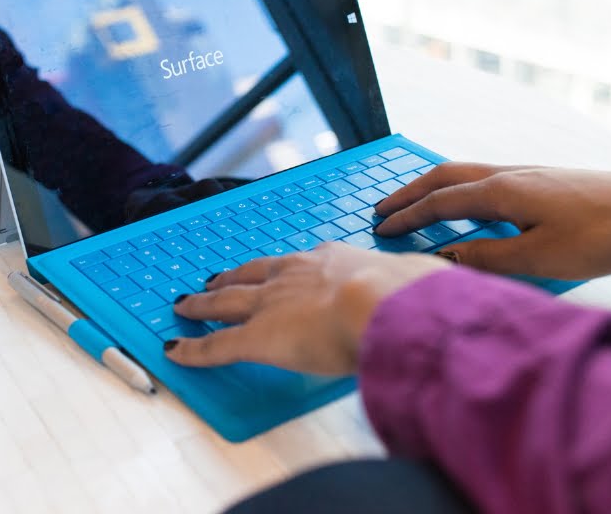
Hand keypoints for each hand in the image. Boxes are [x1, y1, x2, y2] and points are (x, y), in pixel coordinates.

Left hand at [163, 245, 448, 375]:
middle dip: (229, 278)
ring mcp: (269, 304)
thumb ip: (411, 289)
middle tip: (211, 280)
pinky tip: (175, 350)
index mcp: (329, 260)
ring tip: (184, 305)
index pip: (295, 265)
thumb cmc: (409, 296)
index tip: (270, 271)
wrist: (382, 303)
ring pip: (224, 302)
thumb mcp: (412, 283)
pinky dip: (192, 348)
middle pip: (250, 275)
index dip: (276, 270)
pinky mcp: (253, 337)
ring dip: (201, 304)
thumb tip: (434, 296)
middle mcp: (292, 275)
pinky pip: (215, 345)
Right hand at [375, 163, 610, 279]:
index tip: (380, 229)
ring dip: (431, 187)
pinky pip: (483, 178)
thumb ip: (486, 257)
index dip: (406, 217)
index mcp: (500, 192)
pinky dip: (458, 188)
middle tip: (381, 208)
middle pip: (443, 177)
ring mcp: (526, 175)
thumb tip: (444, 258)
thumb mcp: (540, 258)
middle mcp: (507, 175)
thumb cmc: (604, 234)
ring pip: (463, 173)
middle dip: (408, 193)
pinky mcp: (542, 181)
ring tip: (413, 203)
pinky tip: (467, 205)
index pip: (438, 203)